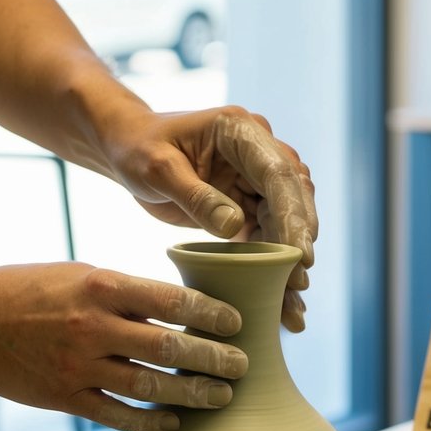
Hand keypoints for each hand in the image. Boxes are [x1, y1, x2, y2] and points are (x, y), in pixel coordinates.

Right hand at [0, 262, 246, 430]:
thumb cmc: (26, 288)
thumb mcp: (79, 273)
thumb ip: (125, 290)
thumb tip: (178, 306)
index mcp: (101, 285)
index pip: (172, 299)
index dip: (211, 314)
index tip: (238, 322)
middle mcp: (93, 326)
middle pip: (169, 347)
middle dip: (213, 358)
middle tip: (243, 366)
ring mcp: (78, 365)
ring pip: (149, 386)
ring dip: (191, 394)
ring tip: (221, 397)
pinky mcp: (64, 397)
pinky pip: (116, 414)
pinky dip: (149, 421)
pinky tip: (174, 423)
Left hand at [104, 105, 317, 330]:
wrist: (130, 149)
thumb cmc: (138, 150)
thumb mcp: (157, 169)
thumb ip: (195, 195)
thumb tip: (234, 225)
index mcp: (239, 129)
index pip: (277, 173)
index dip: (293, 214)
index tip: (301, 254)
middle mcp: (258, 149)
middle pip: (293, 196)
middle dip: (299, 240)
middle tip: (299, 284)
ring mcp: (257, 175)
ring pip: (287, 217)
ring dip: (291, 257)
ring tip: (293, 300)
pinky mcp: (250, 200)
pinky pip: (270, 231)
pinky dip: (275, 262)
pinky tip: (280, 293)